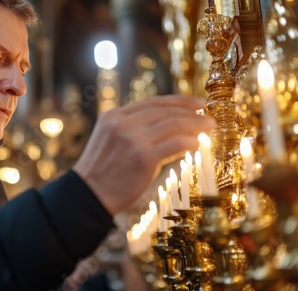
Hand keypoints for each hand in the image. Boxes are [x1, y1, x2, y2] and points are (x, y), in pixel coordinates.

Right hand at [73, 95, 215, 215]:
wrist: (88, 196)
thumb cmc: (101, 173)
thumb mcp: (111, 141)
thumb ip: (133, 130)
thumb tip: (168, 128)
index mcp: (113, 115)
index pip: (152, 102)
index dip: (177, 101)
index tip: (195, 103)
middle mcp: (123, 122)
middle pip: (165, 111)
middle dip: (191, 111)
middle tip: (208, 115)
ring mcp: (133, 138)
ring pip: (173, 124)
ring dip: (195, 124)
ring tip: (209, 126)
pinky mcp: (144, 156)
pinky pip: (176, 144)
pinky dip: (190, 142)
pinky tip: (198, 143)